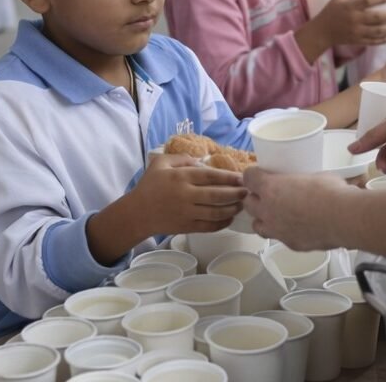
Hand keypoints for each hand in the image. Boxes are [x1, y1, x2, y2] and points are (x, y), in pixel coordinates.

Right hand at [132, 154, 247, 236]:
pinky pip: (209, 226)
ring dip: (232, 209)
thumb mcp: (161, 163)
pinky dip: (222, 223)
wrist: (138, 213)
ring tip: (242, 204)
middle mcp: (185, 195)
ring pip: (215, 212)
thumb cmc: (150, 185)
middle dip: (235, 193)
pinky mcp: (187, 227)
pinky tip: (230, 218)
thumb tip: (203, 162)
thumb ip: (183, 158)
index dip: (228, 177)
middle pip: (217, 195)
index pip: (210, 176)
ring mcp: (187, 213)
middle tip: (247, 191)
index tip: (241, 177)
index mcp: (181, 177)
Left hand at [244, 168, 352, 251]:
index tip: (259, 175)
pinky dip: (282, 232)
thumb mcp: (314, 176)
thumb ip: (301, 180)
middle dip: (255, 198)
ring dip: (263, 218)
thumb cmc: (330, 192)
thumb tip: (306, 181)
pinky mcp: (289, 243)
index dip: (253, 175)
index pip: (249, 178)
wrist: (343, 218)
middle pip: (248, 203)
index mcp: (271, 188)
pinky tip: (294, 228)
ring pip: (257, 225)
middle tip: (267, 194)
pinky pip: (278, 237)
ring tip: (275, 214)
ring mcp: (277, 230)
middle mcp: (268, 210)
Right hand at [314, 0, 385, 47]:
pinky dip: (384, 39)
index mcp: (349, 7)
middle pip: (376, 18)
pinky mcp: (358, 41)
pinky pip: (373, 41)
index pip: (367, 2)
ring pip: (378, 31)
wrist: (322, 32)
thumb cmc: (330, 11)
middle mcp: (354, 20)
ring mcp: (357, 32)